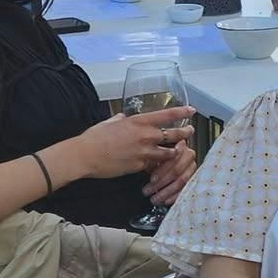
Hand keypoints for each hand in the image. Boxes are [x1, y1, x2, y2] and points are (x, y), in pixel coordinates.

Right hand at [73, 106, 194, 179]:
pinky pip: (154, 166)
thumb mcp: (110, 121)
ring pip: (169, 153)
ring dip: (174, 152)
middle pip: (174, 135)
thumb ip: (121, 119)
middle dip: (185, 134)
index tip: (191, 111)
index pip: (167, 115)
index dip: (182, 112)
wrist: (85, 155)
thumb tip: (124, 117)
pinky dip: (158, 165)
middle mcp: (145, 136)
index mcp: (138, 122)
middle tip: (190, 132)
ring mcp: (143, 153)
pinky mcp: (139, 167)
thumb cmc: (94, 137)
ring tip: (178, 151)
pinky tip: (160, 166)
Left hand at [145, 127, 200, 203]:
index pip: (174, 156)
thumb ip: (153, 155)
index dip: (162, 169)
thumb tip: (146, 160)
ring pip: (182, 180)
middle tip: (149, 189)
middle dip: (162, 182)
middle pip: (178, 169)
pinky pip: (185, 189)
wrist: (161, 160)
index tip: (151, 179)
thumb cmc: (154, 154)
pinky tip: (165, 200)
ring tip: (154, 198)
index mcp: (179, 144)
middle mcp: (188, 155)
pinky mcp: (192, 178)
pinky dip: (174, 196)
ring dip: (166, 191)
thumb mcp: (151, 153)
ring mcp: (191, 167)